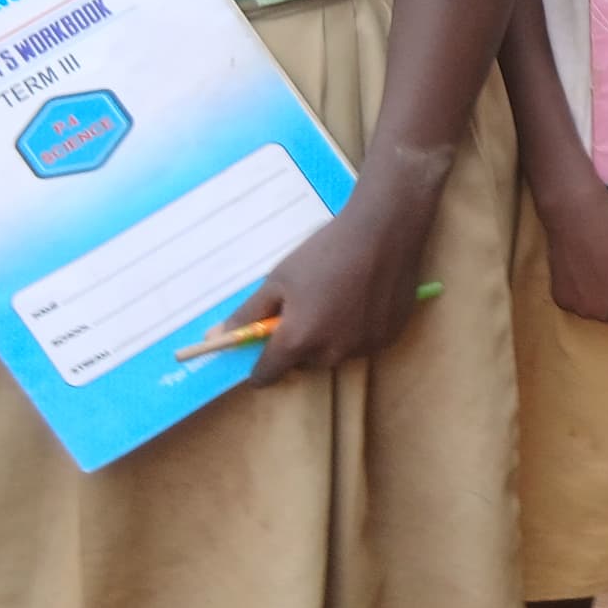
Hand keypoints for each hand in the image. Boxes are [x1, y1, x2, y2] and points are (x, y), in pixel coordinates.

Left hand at [236, 173, 438, 387]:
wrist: (384, 232)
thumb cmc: (325, 252)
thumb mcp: (279, 279)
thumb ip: (248, 313)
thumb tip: (218, 336)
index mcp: (298, 340)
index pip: (267, 375)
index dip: (260, 365)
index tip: (263, 348)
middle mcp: (331, 354)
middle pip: (303, 364)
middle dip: (299, 344)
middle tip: (306, 308)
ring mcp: (364, 348)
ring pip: (334, 354)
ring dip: (329, 338)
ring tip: (338, 300)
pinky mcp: (388, 339)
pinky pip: (362, 345)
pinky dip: (357, 331)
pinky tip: (363, 300)